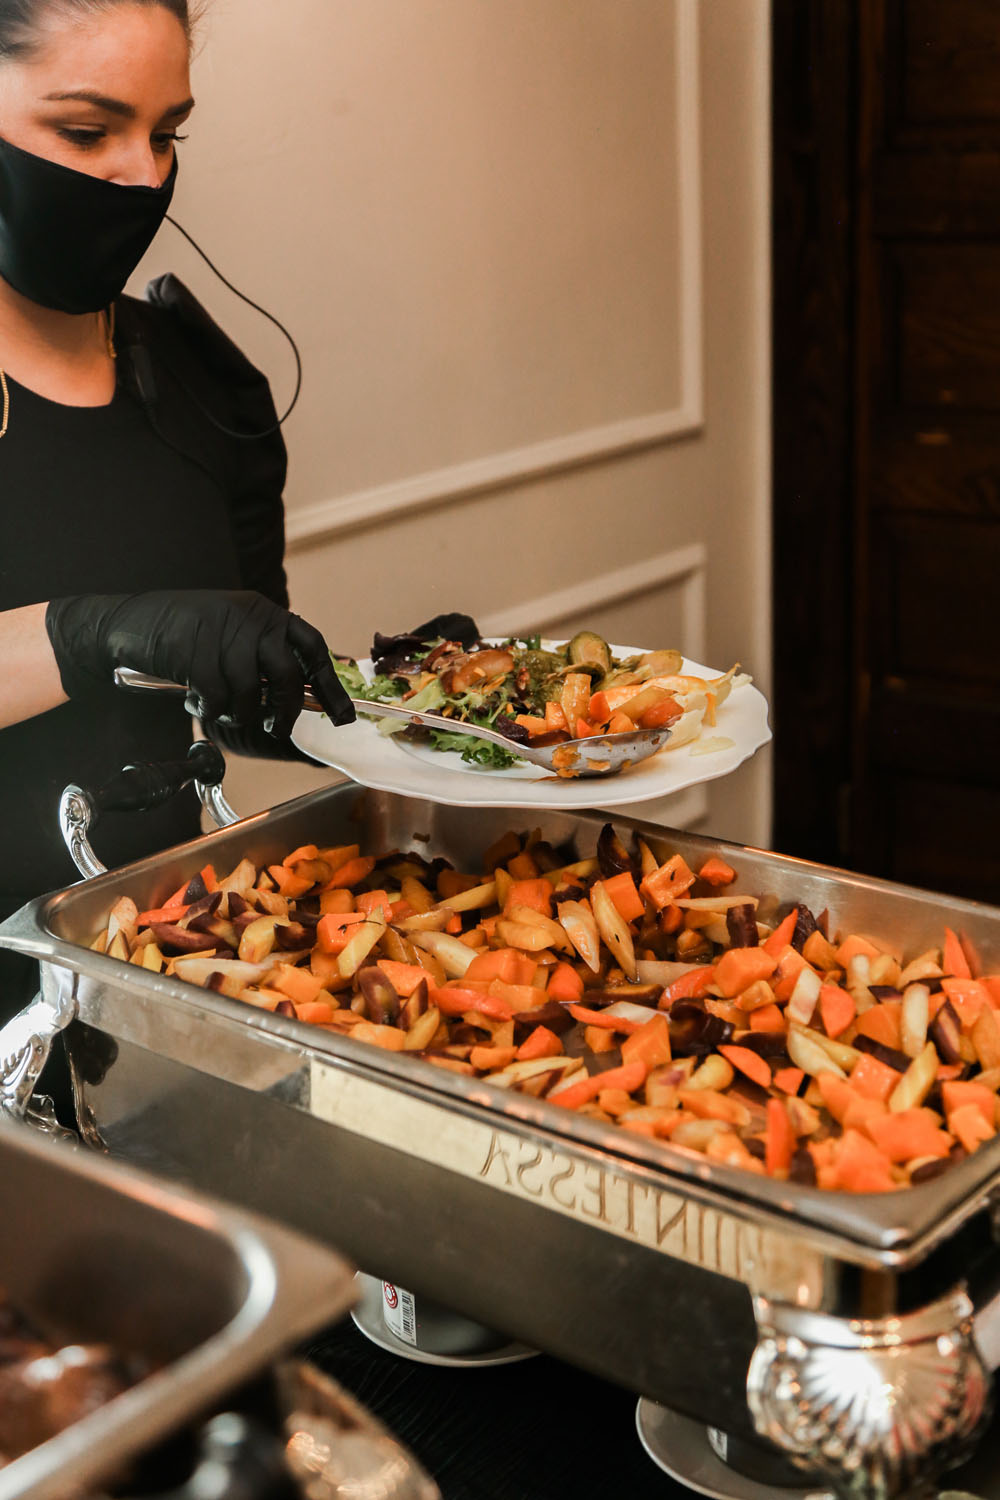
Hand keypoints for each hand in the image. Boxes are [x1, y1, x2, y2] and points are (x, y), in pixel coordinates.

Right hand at [45, 591, 354, 736]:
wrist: (127, 623)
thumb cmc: (183, 636)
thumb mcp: (229, 635)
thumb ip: (260, 659)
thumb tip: (297, 698)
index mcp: (264, 613)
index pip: (311, 647)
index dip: (331, 683)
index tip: (343, 715)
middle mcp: (249, 618)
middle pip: (288, 674)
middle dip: (285, 711)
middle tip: (275, 728)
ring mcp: (221, 632)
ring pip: (250, 692)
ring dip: (238, 713)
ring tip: (220, 712)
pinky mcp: (194, 650)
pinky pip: (217, 697)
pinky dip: (210, 710)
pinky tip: (196, 705)